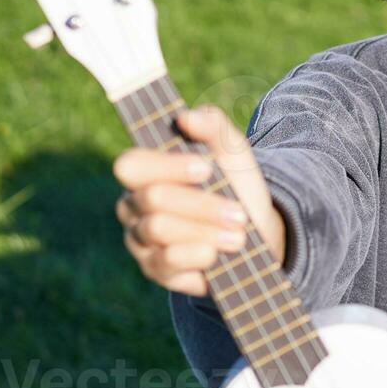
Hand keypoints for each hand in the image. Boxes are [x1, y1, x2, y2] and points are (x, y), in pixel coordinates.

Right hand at [111, 105, 286, 295]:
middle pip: (153, 198)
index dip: (166, 166)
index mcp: (144, 172)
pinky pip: (167, 263)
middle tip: (239, 213)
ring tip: (238, 237)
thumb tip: (187, 117)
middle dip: (201, 205)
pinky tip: (218, 256)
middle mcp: (133, 206)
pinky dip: (199, 257)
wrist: (255, 233)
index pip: (131, 165)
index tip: (206, 169)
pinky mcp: (154, 270)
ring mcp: (140, 241)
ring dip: (205, 231)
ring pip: (159, 230)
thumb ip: (212, 125)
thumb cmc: (235, 184)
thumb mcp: (231, 150)